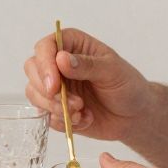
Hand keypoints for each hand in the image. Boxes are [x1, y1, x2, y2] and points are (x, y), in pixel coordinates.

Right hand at [24, 27, 154, 142]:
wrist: (135, 115)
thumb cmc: (128, 85)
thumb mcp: (112, 71)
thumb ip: (87, 65)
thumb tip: (61, 59)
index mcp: (72, 45)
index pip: (45, 47)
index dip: (44, 65)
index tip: (54, 85)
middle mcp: (58, 63)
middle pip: (32, 69)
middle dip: (47, 90)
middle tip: (72, 103)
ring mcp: (55, 87)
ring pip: (35, 94)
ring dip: (56, 108)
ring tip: (82, 112)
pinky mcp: (56, 109)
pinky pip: (47, 116)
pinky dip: (64, 122)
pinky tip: (85, 119)